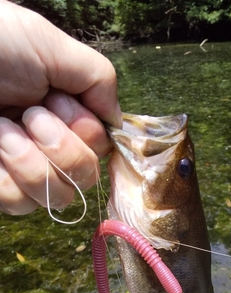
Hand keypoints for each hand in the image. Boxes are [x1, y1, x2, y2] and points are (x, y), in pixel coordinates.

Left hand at [0, 0, 121, 214]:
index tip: (58, 103)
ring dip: (35, 161)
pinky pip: (22, 203)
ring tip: (4, 128)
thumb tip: (117, 121)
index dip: (88, 134)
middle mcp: (48, 146)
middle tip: (32, 115)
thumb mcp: (50, 47)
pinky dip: (11, 173)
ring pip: (58, 197)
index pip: (101, 149)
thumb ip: (97, 80)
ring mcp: (21, 170)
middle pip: (85, 179)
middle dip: (64, 148)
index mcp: (64, 114)